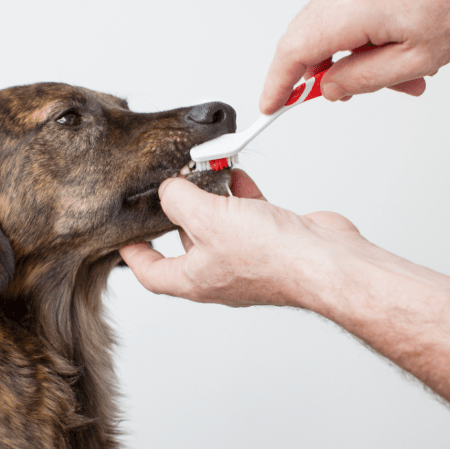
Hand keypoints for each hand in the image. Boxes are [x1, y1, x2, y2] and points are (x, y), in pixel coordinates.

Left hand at [120, 169, 364, 308]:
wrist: (327, 262)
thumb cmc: (273, 257)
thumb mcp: (208, 219)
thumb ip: (179, 200)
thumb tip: (169, 190)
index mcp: (195, 279)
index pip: (151, 274)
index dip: (133, 256)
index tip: (122, 240)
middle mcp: (219, 272)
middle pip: (185, 242)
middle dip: (178, 211)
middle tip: (172, 184)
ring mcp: (247, 257)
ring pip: (219, 224)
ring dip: (213, 196)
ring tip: (205, 169)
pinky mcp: (272, 239)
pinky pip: (247, 213)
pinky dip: (240, 192)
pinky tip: (237, 173)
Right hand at [259, 0, 449, 111]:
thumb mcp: (414, 60)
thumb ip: (362, 79)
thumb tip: (329, 88)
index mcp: (352, 8)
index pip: (294, 51)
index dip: (277, 83)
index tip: (271, 104)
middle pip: (303, 39)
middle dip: (317, 75)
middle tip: (342, 94)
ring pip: (325, 28)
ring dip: (346, 59)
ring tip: (392, 76)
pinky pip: (342, 12)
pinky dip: (356, 39)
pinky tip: (389, 53)